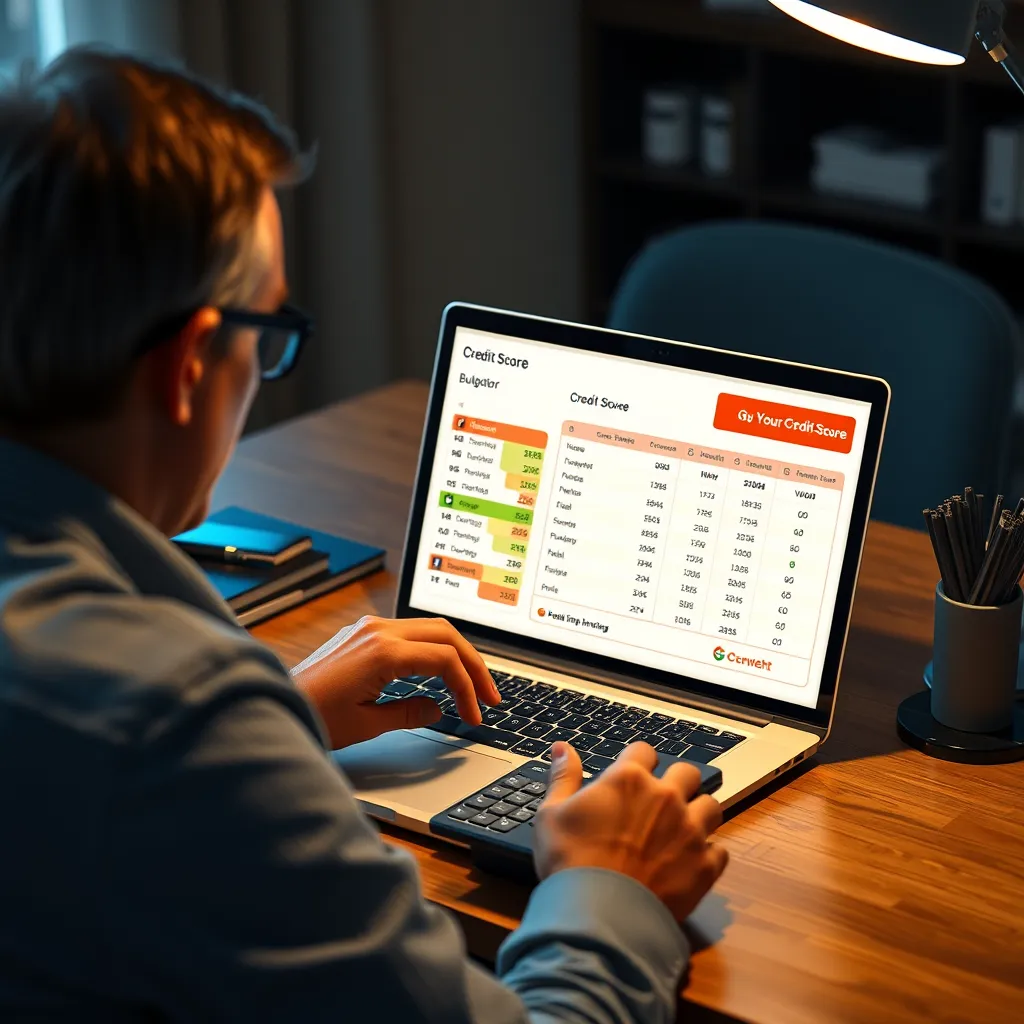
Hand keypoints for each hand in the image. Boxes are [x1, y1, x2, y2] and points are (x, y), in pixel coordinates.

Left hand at [291, 615, 499, 748]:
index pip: (445, 660)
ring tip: (472, 686)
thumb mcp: (367, 724)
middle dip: (474, 665)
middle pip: (447, 635)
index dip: (468, 689)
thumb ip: (410, 712)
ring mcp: (370, 629)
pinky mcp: (364, 634)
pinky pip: (411, 633)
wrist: (273, 703)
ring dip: (456, 655)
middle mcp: (378, 632)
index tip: (474, 715)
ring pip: (431, 629)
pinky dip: (433, 651)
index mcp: (383, 652)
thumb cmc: (313, 716)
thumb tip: (439, 708)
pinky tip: (440, 674)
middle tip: (490, 696)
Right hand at [533, 741, 728, 921]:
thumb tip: (562, 748)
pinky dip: (708, 855)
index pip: (644, 750)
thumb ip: (563, 777)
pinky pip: (719, 850)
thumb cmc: (569, 862)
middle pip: (687, 772)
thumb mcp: (552, 814)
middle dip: (676, 781)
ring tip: (682, 828)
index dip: (638, 761)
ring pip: (711, 806)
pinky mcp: (705, 866)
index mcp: (629, 779)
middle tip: (661, 800)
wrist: (597, 916)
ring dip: (699, 813)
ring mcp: (690, 831)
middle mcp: (666, 797)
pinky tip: (690, 863)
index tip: (633, 774)